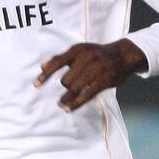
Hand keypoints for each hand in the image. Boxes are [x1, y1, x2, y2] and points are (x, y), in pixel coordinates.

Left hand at [33, 38, 147, 111]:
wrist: (122, 55)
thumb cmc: (97, 54)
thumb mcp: (80, 51)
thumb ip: (61, 58)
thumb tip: (42, 66)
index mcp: (78, 50)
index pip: (57, 62)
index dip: (45, 75)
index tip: (36, 85)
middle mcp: (86, 58)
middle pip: (66, 79)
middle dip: (65, 86)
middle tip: (67, 88)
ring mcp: (96, 70)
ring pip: (74, 88)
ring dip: (66, 98)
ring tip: (61, 104)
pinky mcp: (103, 81)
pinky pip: (86, 95)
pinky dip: (75, 103)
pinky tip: (68, 109)